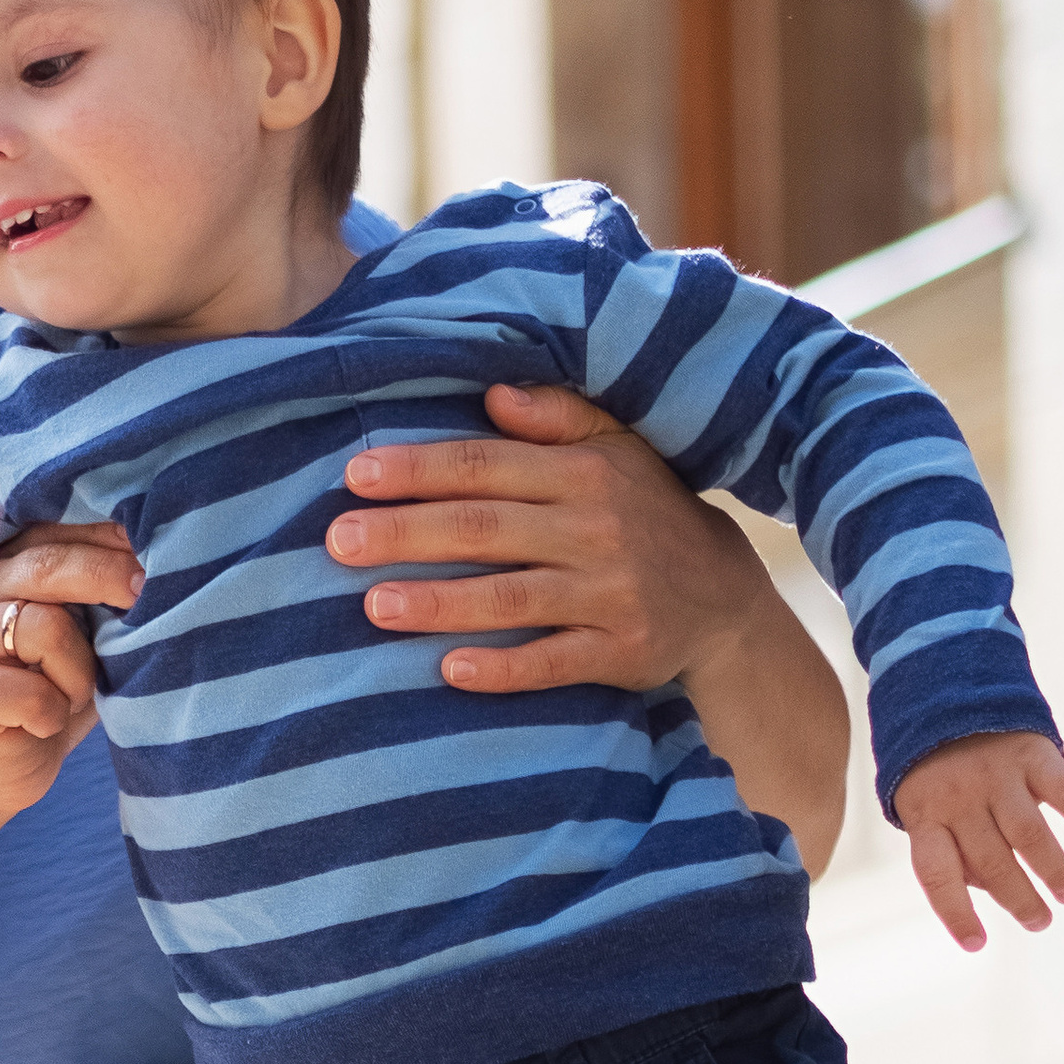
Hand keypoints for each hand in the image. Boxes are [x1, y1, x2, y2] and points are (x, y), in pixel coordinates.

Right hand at [0, 522, 133, 817]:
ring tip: (69, 698)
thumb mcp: (86, 639)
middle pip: (53, 566)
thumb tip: (164, 559)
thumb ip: (103, 597)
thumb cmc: (51, 698)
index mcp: (7, 564)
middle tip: (145, 599)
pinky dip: (52, 714)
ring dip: (78, 674)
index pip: (59, 530)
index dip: (112, 538)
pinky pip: (32, 692)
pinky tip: (40, 725)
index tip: (158, 553)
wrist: (0, 772)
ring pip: (47, 628)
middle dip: (110, 579)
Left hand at [327, 379, 771, 693]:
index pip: (487, 466)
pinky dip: (504, 668)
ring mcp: (609, 594)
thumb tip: (494, 393)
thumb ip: (558, 417)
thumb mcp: (619, 449)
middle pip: (486, 529)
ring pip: (511, 597)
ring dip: (441, 602)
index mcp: (584, 472)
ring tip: (374, 606)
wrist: (724, 598)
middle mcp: (596, 528)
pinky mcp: (621, 652)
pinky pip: (554, 661)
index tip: (358, 476)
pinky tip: (450, 669)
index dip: (422, 470)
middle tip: (339, 542)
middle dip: (409, 533)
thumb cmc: (647, 513)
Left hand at [891, 733, 1063, 950]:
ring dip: (1053, 869)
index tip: (977, 945)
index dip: (955, 913)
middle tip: (1040, 922)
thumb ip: (949, 849)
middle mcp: (959, 796)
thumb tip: (987, 892)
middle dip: (1018, 898)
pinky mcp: (1033, 753)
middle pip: (991, 860)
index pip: (937, 875)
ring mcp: (997, 774)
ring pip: (1028, 833)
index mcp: (925, 815)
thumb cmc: (938, 772)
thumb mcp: (924, 807)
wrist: (948, 691)